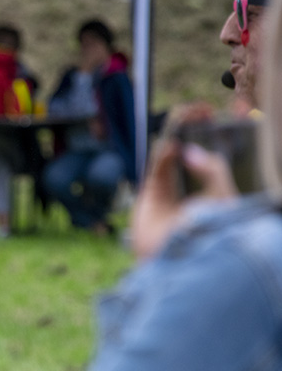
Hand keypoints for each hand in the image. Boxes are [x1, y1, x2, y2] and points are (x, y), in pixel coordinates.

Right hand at [131, 103, 237, 259]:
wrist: (183, 259)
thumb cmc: (209, 234)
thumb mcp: (222, 197)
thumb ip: (212, 170)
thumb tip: (188, 150)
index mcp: (207, 194)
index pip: (208, 158)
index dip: (210, 137)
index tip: (215, 115)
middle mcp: (187, 193)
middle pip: (186, 153)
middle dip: (191, 131)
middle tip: (199, 110)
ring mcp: (167, 195)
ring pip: (169, 156)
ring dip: (176, 134)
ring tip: (186, 115)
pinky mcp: (149, 198)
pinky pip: (155, 168)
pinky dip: (162, 152)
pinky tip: (174, 142)